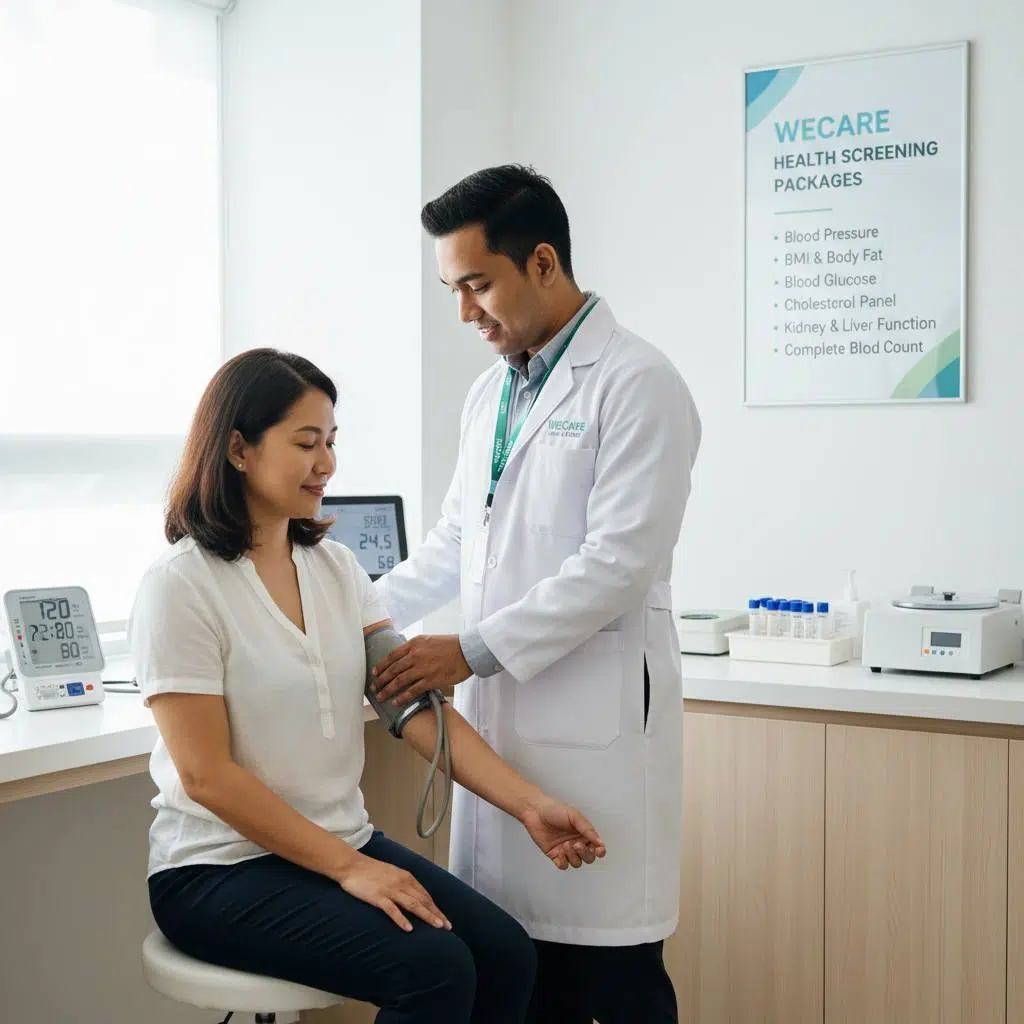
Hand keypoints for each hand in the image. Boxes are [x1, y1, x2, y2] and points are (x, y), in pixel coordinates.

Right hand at [335, 852, 451, 931]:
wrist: (351, 864)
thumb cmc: (371, 870)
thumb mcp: (392, 874)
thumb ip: (403, 884)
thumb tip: (414, 896)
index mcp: (406, 877)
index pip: (425, 895)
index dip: (436, 908)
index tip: (445, 920)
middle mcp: (401, 882)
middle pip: (422, 900)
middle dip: (436, 914)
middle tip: (447, 927)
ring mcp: (390, 889)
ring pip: (412, 904)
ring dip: (426, 916)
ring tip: (437, 927)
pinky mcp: (378, 896)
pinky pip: (392, 909)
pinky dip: (401, 919)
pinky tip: (409, 929)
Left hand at [372, 634, 471, 705]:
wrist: (467, 651)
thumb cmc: (450, 645)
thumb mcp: (429, 640)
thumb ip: (415, 648)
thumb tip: (404, 657)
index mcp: (414, 643)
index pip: (392, 655)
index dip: (381, 665)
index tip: (374, 672)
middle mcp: (415, 655)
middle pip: (393, 669)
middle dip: (381, 680)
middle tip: (374, 687)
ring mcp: (423, 668)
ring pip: (400, 680)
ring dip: (388, 690)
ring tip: (381, 697)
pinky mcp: (431, 680)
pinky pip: (413, 690)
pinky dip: (403, 697)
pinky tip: (396, 702)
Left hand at [521, 795, 606, 869]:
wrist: (535, 811)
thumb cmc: (554, 809)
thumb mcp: (574, 816)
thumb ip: (587, 829)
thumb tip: (600, 842)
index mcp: (583, 833)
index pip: (596, 847)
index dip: (600, 851)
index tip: (599, 851)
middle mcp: (576, 843)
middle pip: (588, 858)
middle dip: (585, 854)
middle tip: (576, 844)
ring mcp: (565, 850)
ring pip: (577, 863)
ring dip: (573, 856)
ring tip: (565, 845)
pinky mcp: (554, 855)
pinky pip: (563, 865)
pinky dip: (563, 861)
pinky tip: (559, 851)